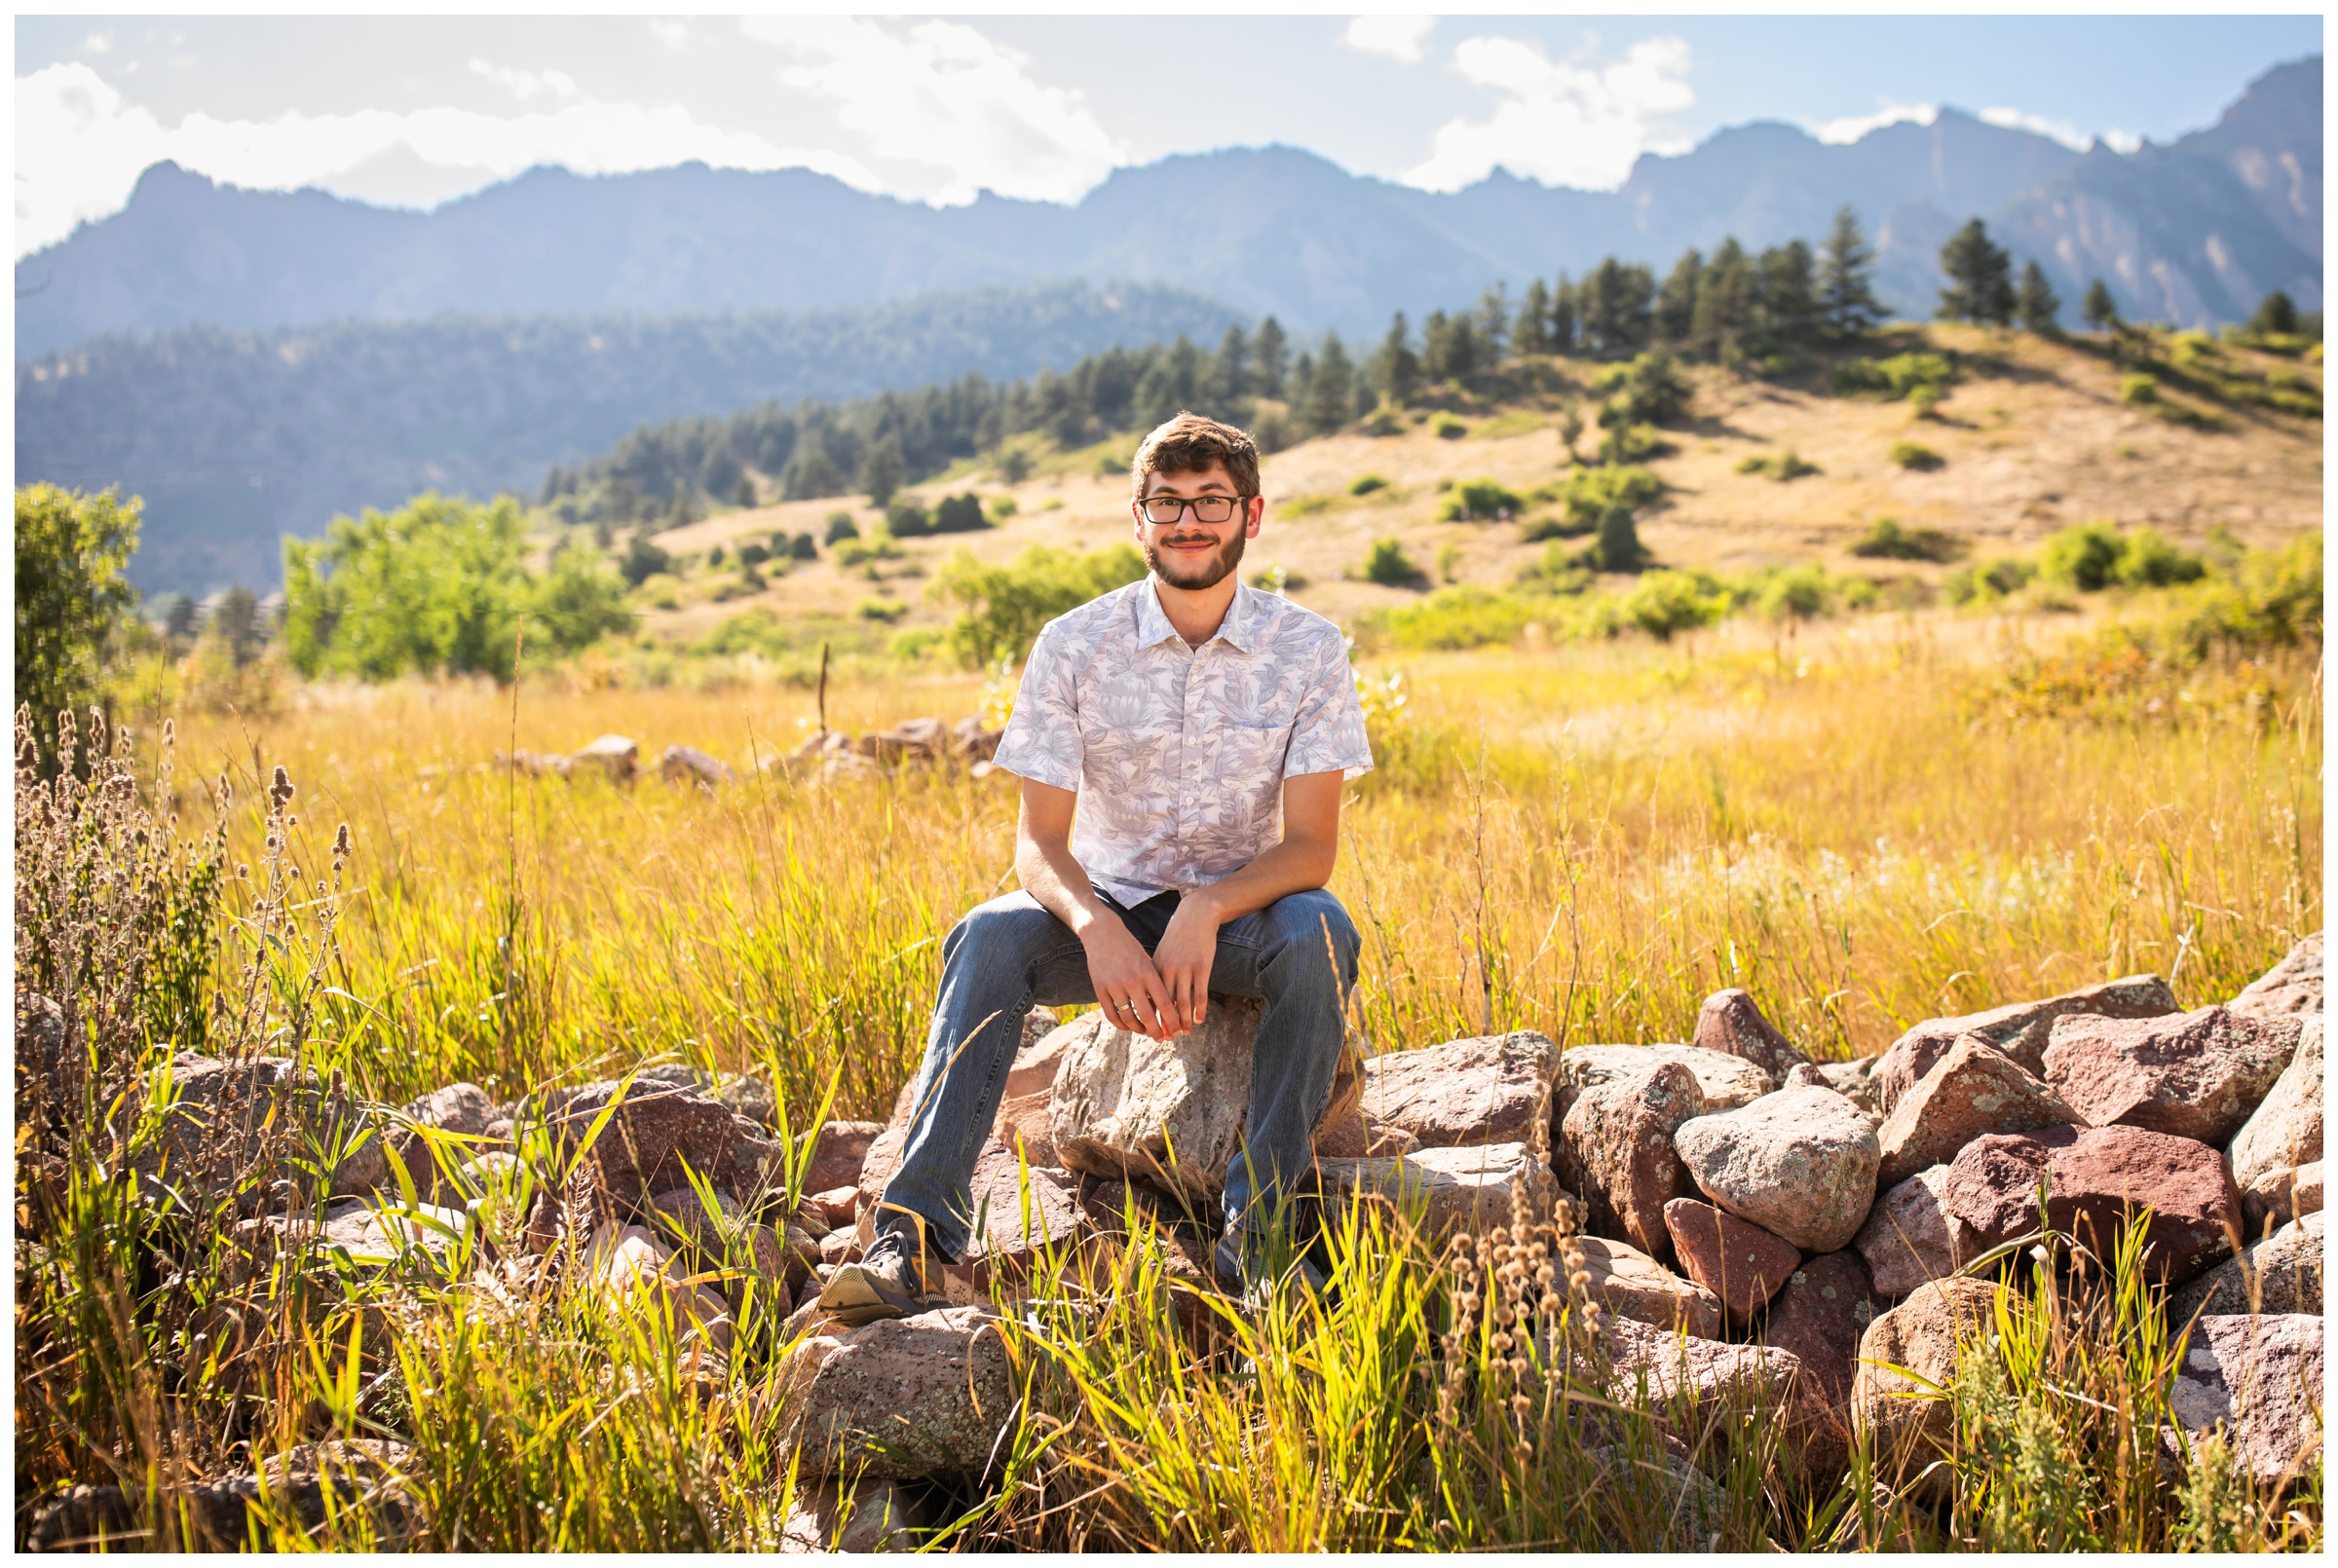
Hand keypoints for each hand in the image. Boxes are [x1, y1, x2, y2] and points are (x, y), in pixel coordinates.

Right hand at [1081, 917, 1174, 1040]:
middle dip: (1157, 1031)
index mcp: (1148, 972)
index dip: (1171, 1021)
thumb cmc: (1130, 947)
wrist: (1102, 933)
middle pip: (1147, 1015)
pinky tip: (1128, 1027)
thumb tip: (1165, 1008)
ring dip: (1138, 1029)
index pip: (1164, 1003)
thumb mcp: (1147, 960)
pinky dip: (1120, 1025)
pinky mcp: (1100, 988)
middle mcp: (1131, 980)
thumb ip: (1154, 982)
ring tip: (1145, 1032)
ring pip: (1128, 1018)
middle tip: (1162, 1039)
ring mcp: (1114, 985)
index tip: (1176, 1032)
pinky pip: (1111, 1014)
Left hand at [1151, 897, 1220, 1036]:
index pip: (1149, 999)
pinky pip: (1200, 994)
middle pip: (1164, 1004)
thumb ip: (1155, 975)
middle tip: (1168, 1039)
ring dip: (1183, 1021)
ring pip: (1182, 1002)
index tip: (1151, 1031)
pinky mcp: (1202, 966)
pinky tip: (1199, 1020)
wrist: (1195, 915)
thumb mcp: (1161, 954)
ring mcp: (1185, 968)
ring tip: (1184, 1033)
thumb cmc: (1177, 937)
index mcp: (1154, 968)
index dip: (1150, 1017)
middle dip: (1165, 1024)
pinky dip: (1199, 1009)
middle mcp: (1168, 970)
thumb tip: (1150, 997)